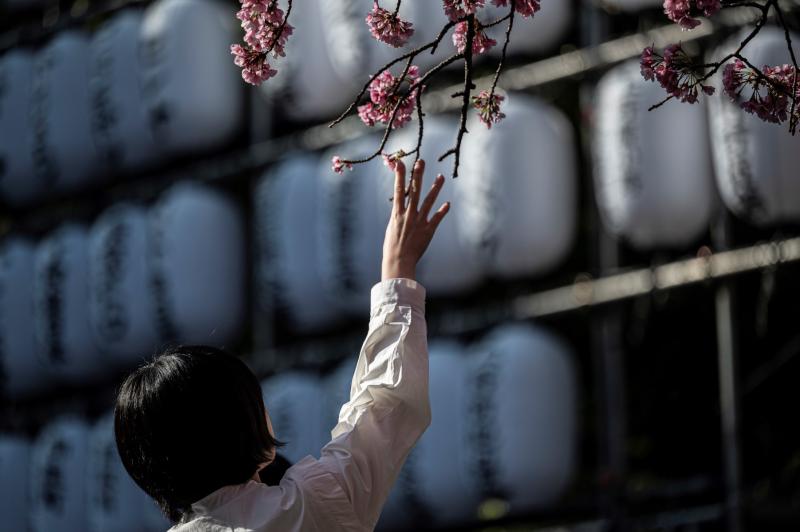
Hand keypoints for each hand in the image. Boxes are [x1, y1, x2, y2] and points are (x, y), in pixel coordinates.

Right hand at [382, 159, 449, 280]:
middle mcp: (408, 215)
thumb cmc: (392, 247)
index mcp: (397, 214)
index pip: (398, 190)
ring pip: (428, 201)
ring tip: (441, 177)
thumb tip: (399, 207)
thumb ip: (398, 216)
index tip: (400, 162)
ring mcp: (419, 222)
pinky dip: (442, 211)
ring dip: (435, 188)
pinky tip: (448, 203)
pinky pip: (437, 219)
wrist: (398, 262)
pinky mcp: (428, 231)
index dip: (399, 175)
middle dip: (417, 175)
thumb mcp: (391, 228)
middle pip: (414, 191)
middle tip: (421, 161)